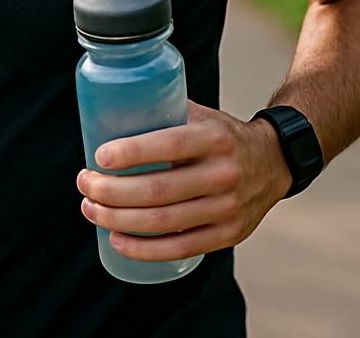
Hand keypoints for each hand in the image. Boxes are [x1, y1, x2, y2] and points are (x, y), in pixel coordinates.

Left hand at [76, 101, 290, 260]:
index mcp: (215, 138)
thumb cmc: (221, 136)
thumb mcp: (201, 115)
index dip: (131, 153)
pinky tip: (117, 240)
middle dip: (111, 191)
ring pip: (164, 222)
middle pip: (158, 190)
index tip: (98, 156)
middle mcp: (224, 174)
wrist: (274, 162)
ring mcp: (228, 208)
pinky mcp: (228, 235)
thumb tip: (107, 110)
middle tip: (84, 184)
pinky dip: (144, 249)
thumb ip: (163, 112)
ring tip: (91, 209)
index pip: (170, 145)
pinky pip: (180, 248)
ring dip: (118, 219)